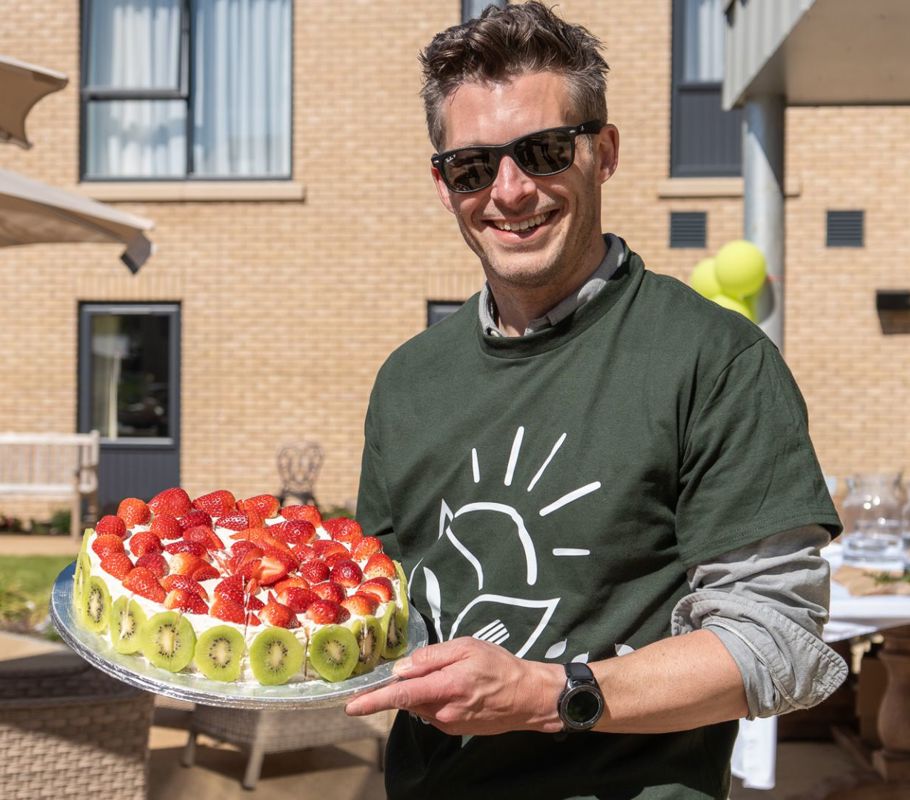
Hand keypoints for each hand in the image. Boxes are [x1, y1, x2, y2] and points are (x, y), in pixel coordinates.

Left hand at [344, 637, 563, 735]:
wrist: (529, 697)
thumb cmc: (500, 666)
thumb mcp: (467, 647)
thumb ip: (432, 657)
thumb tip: (402, 668)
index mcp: (446, 687)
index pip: (401, 695)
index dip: (373, 701)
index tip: (351, 706)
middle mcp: (443, 711)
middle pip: (409, 699)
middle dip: (405, 684)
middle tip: (422, 667)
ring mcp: (449, 723)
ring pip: (420, 705)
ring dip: (422, 690)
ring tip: (450, 674)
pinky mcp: (455, 729)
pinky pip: (433, 711)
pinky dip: (434, 697)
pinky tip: (456, 686)